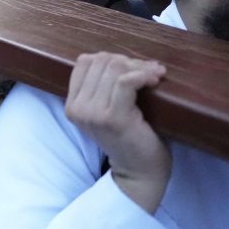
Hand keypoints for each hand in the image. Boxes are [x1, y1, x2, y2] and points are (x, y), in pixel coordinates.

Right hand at [65, 53, 169, 211]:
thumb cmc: (130, 138)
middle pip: (101, 61)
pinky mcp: (112, 118)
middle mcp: (77, 108)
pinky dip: (143, 75)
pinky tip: (154, 80)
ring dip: (140, 67)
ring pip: (114, 68)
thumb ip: (103, 86)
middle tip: (150, 72)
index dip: (111, 58)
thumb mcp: (107, 110)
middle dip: (129, 61)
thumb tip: (119, 57)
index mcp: (72, 104)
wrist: (139, 171)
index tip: (133, 69)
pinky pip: (125, 81)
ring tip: (155, 76)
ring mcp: (92, 113)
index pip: (85, 61)